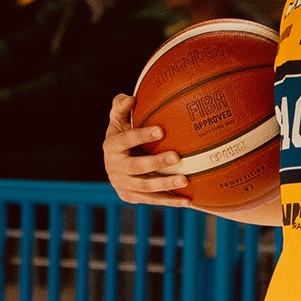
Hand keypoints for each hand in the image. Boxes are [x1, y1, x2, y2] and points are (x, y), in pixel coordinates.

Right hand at [103, 91, 189, 209]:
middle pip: (135, 167)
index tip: (161, 130)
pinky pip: (153, 200)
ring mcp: (122, 184)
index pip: (126, 140)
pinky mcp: (130, 196)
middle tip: (176, 157)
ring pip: (145, 187)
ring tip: (185, 180)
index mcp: (112, 146)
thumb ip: (121, 106)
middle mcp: (114, 167)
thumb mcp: (118, 119)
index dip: (142, 136)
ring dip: (165, 185)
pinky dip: (170, 201)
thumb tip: (131, 99)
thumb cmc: (123, 133)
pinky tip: (188, 201)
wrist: (114, 163)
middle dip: (156, 163)